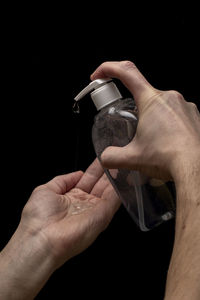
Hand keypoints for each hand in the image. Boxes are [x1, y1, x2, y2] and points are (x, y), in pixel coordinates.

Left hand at [21, 158, 119, 267]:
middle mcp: (84, 204)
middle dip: (107, 170)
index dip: (95, 169)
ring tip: (122, 161)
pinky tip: (124, 175)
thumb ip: (63, 180)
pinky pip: (114, 199)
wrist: (41, 239)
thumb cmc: (38, 217)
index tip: (102, 157)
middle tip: (115, 156)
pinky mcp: (102, 216)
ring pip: (109, 190)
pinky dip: (119, 187)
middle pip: (100, 184)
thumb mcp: (46, 190)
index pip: (87, 179)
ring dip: (115, 177)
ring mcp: (94, 210)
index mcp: (71, 197)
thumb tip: (78, 173)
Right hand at [91, 61, 199, 181]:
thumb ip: (112, 157)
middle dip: (131, 106)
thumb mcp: (133, 158)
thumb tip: (105, 157)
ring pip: (160, 105)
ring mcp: (184, 106)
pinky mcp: (193, 117)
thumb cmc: (169, 158)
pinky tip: (165, 142)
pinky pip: (174, 114)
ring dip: (150, 118)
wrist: (196, 168)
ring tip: (149, 139)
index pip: (127, 73)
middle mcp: (170, 98)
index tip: (99, 75)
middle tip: (127, 124)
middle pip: (142, 92)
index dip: (109, 69)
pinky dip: (166, 124)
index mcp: (152, 100)